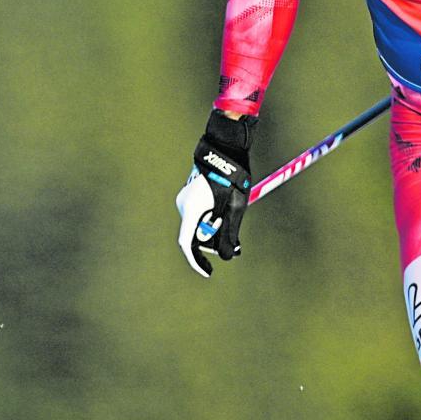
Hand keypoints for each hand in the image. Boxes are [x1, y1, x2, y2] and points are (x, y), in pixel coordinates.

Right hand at [175, 111, 256, 276]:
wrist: (225, 147)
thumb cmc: (232, 177)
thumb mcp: (236, 208)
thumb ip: (231, 233)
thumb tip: (230, 255)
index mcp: (192, 209)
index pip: (187, 244)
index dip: (196, 261)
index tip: (208, 272)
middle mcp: (184, 205)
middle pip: (194, 235)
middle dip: (213, 243)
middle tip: (235, 246)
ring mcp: (185, 199)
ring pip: (198, 224)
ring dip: (214, 230)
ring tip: (234, 222)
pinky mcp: (191, 195)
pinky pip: (199, 214)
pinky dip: (212, 220)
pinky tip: (226, 215)